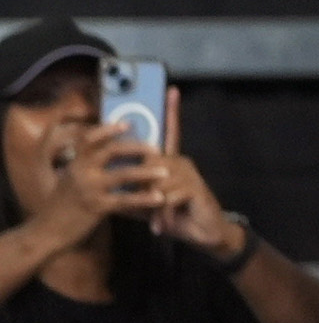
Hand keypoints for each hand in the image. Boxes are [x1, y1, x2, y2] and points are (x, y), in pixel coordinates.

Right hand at [34, 121, 167, 249]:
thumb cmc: (61, 206)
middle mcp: (80, 171)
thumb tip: (103, 156)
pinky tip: (159, 198)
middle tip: (156, 148)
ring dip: (147, 172)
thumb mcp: (68, 181)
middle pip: (112, 151)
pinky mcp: (96, 207)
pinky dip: (144, 198)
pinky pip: (125, 200)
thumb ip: (84, 168)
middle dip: (137, 147)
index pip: (90, 139)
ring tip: (166, 172)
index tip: (127, 124)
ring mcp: (88, 189)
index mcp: (74, 163)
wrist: (46, 232)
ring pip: (123, 175)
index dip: (108, 129)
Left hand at [145, 88, 241, 260]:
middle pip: (150, 160)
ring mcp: (189, 174)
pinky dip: (161, 215)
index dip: (172, 111)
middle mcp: (181, 163)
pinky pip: (166, 197)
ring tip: (155, 220)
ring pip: (156, 180)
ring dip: (150, 204)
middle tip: (142, 204)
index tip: (172, 89)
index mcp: (171, 163)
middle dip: (139, 183)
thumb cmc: (176, 216)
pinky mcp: (194, 188)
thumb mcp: (149, 205)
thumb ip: (132, 194)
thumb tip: (107, 187)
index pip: (171, 132)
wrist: (206, 233)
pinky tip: (162, 227)